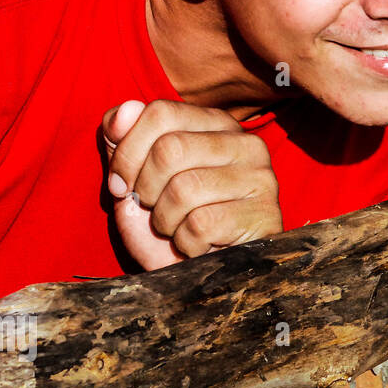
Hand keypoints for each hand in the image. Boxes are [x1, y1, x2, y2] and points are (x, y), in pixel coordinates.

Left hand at [101, 99, 281, 270]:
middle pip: (171, 149)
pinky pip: (202, 224)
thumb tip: (124, 110)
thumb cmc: (167, 221)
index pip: (161, 113)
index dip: (127, 152)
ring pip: (184, 188)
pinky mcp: (266, 215)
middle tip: (153, 208)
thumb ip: (121, 139)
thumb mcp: (133, 176)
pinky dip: (187, 243)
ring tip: (178, 228)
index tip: (122, 184)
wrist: (199, 277)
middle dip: (146, 189)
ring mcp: (261, 178)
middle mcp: (246, 144)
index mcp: (217, 124)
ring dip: (166, 220)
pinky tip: (200, 245)